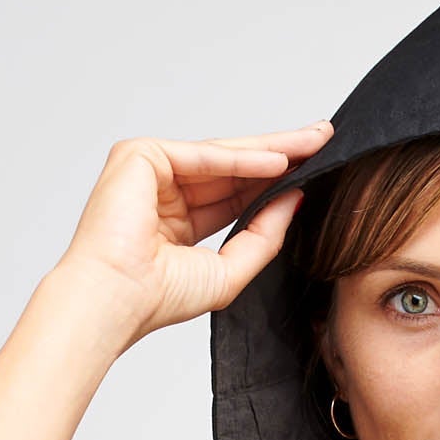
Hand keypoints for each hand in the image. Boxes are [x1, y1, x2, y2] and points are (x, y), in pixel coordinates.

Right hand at [55, 122, 333, 345]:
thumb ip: (264, 236)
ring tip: (314, 143)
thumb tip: (296, 198)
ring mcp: (150, 170)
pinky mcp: (141, 155)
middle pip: (234, 168)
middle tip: (323, 139)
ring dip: (271, 150)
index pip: (236, 194)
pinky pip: (203, 155)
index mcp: (177, 221)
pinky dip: (242, 159)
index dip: (275, 183)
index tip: (313, 169)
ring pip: (223, 156)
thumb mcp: (229, 271)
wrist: (116, 300)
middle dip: (281, 154)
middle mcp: (163, 191)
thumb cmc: (157, 298)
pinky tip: (280, 161)